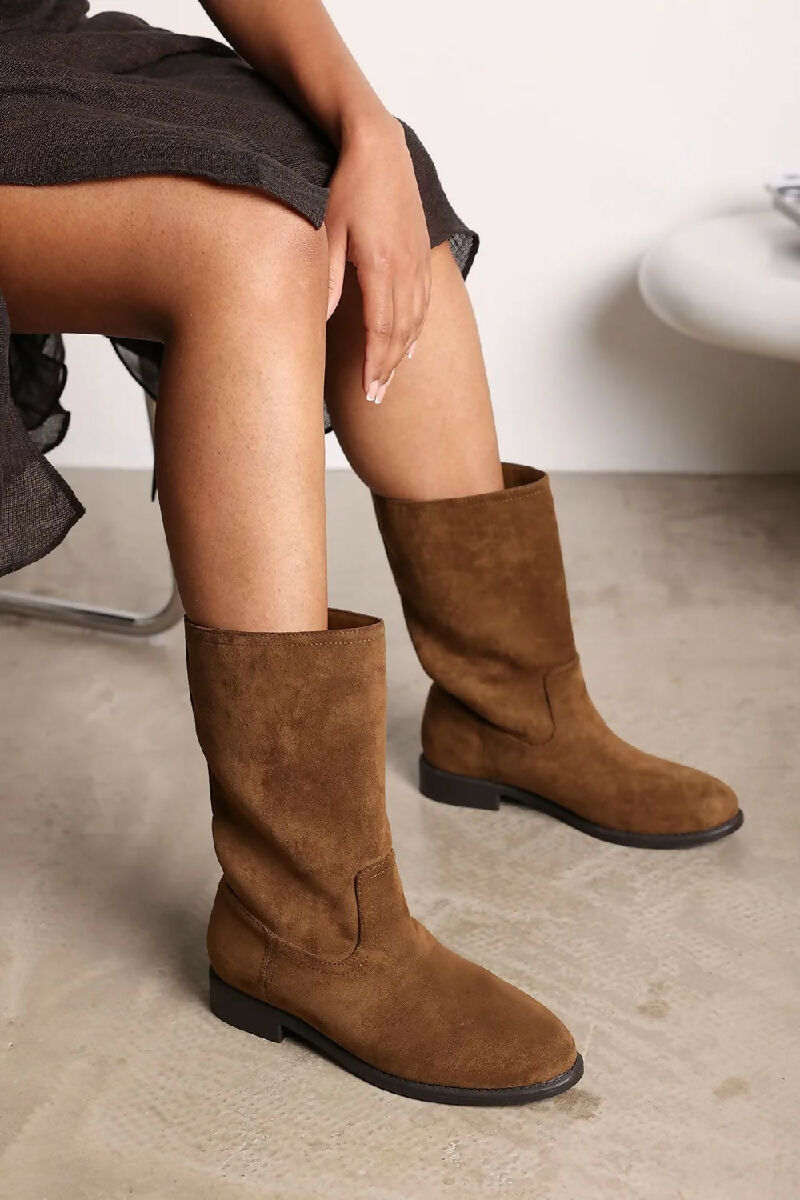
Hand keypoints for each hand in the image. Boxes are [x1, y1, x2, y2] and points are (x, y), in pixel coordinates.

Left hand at [325, 115, 430, 402]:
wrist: (379, 146)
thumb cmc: (347, 184)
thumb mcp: (326, 229)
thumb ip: (328, 277)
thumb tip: (325, 319)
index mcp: (381, 265)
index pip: (381, 330)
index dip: (375, 365)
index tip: (367, 392)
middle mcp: (405, 268)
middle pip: (401, 333)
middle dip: (387, 369)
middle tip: (375, 398)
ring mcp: (416, 261)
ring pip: (415, 320)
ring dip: (402, 354)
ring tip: (389, 380)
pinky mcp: (419, 252)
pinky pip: (423, 303)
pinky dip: (417, 329)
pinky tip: (410, 346)